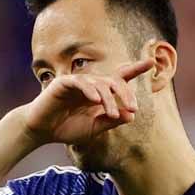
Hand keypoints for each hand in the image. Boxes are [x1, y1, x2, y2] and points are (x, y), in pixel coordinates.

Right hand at [18, 58, 152, 145]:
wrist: (42, 131)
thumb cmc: (66, 129)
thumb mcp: (94, 128)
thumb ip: (111, 121)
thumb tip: (131, 115)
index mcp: (99, 94)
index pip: (120, 79)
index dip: (135, 69)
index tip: (151, 62)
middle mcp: (90, 85)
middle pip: (113, 81)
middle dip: (125, 93)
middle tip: (133, 107)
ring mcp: (77, 82)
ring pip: (99, 84)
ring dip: (109, 99)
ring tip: (112, 114)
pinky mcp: (63, 83)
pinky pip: (81, 83)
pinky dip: (90, 91)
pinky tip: (96, 101)